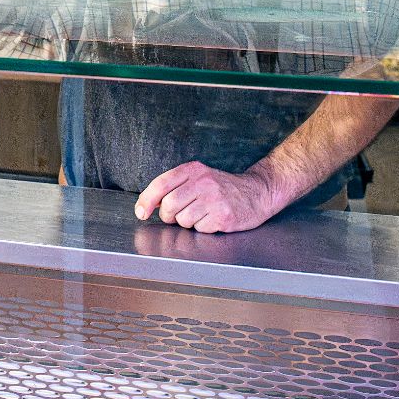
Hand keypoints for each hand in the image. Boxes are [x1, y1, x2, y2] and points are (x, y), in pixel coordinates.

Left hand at [133, 161, 289, 233]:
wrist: (257, 192)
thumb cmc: (224, 188)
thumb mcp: (200, 177)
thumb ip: (176, 186)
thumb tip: (150, 203)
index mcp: (193, 169)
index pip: (161, 184)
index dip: (146, 200)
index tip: (141, 212)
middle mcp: (203, 182)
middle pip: (169, 206)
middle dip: (170, 216)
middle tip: (180, 215)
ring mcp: (214, 199)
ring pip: (183, 220)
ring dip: (188, 223)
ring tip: (203, 214)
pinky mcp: (223, 215)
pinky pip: (200, 229)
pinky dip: (203, 228)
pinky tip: (214, 219)